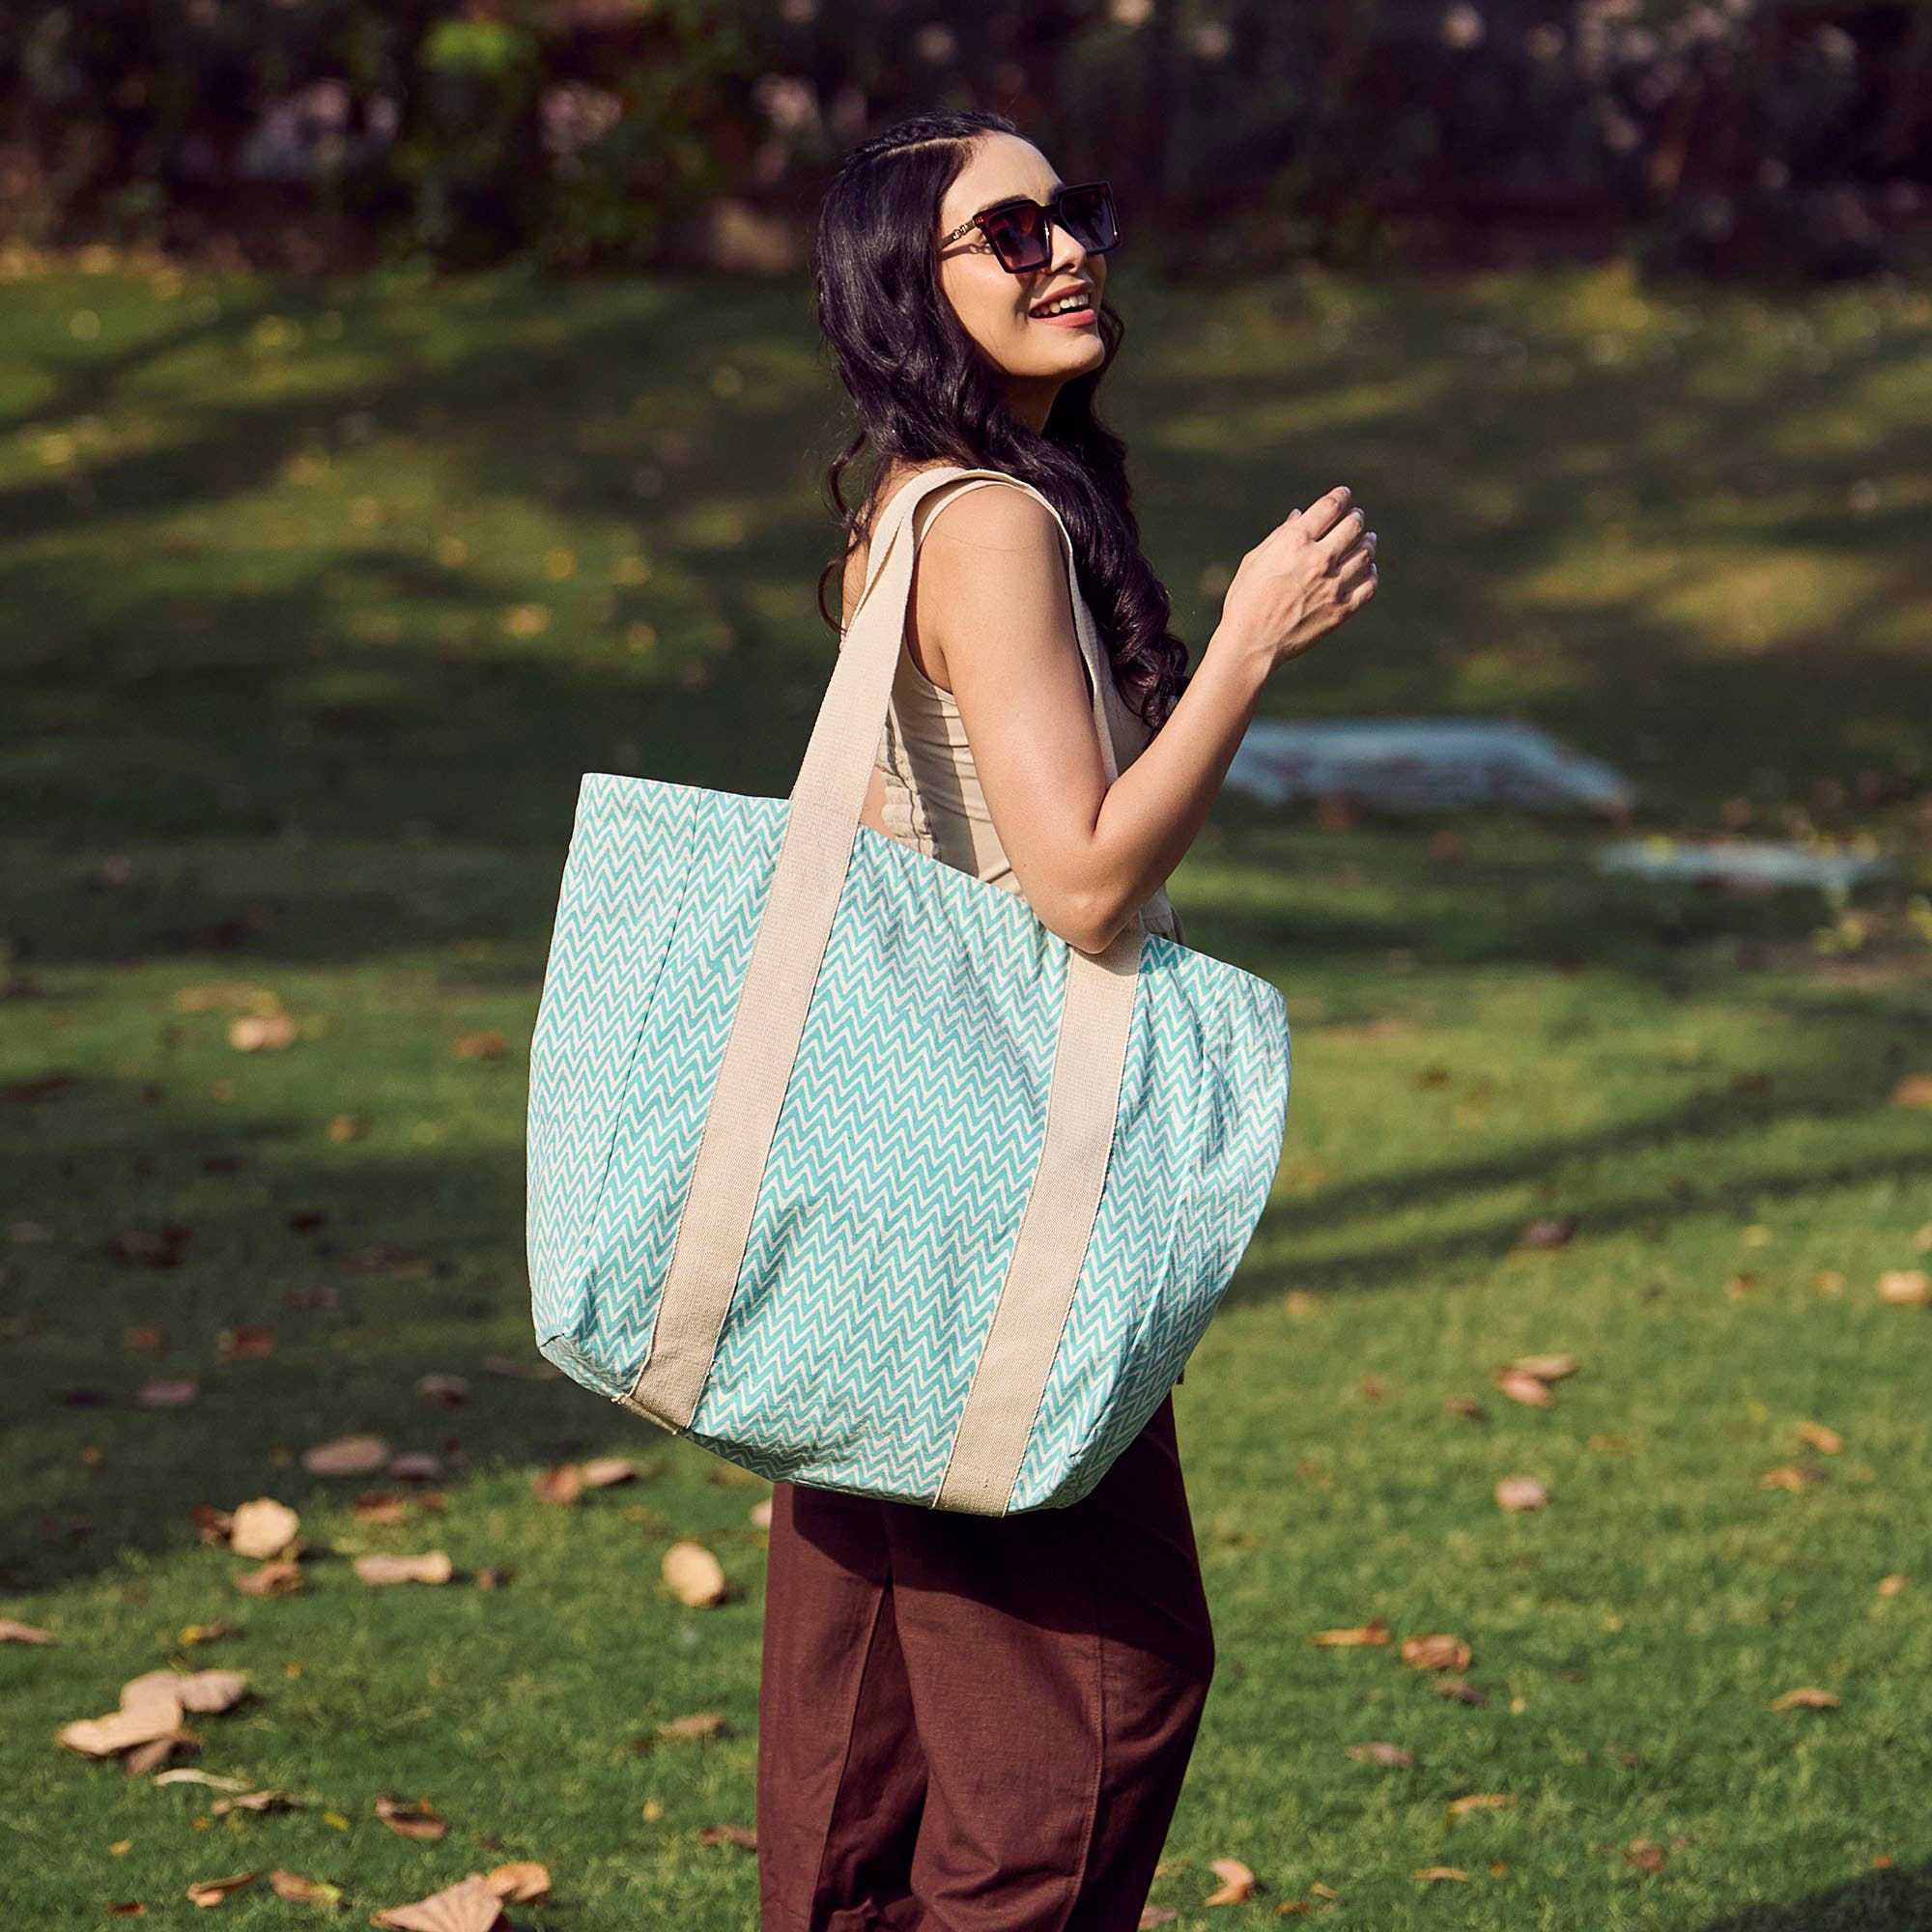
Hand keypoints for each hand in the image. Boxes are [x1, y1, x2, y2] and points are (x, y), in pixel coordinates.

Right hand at [1216, 484, 1376, 675]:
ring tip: (1367, 540)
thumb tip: (1298, 516)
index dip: (1341, 497)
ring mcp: (1333, 585)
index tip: (1344, 495)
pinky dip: (1371, 574)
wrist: (1251, 644)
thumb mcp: (1254, 561)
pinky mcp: (1341, 610)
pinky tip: (1369, 569)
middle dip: (1356, 517)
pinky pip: (1368, 586)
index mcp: (1295, 541)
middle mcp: (1319, 559)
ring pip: (1365, 554)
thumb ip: (1279, 535)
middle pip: (1352, 527)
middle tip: (1356, 517)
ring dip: (1367, 543)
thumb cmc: (1245, 601)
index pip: (1330, 507)